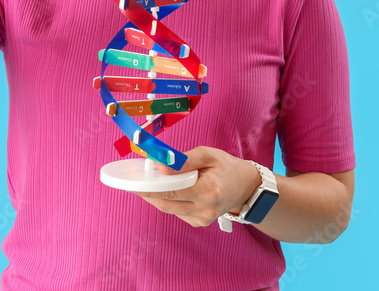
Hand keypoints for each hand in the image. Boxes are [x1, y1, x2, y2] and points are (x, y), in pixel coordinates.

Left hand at [132, 146, 260, 227]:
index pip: (172, 191)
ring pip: (169, 209)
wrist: (246, 188)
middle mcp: (205, 209)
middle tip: (132, 182)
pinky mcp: (199, 223)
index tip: (133, 182)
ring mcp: (202, 219)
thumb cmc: (226, 167)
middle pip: (166, 203)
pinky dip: (168, 201)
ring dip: (155, 197)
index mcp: (209, 191)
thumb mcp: (209, 155)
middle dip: (147, 193)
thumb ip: (184, 160)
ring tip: (146, 183)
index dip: (150, 187)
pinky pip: (177, 212)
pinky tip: (164, 190)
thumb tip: (162, 167)